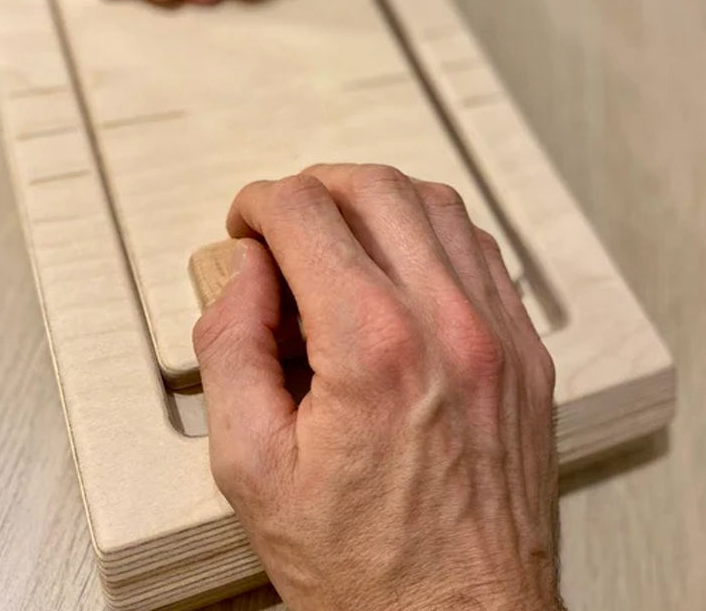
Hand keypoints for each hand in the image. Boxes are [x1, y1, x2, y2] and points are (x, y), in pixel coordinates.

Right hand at [193, 164, 562, 610]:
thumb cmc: (367, 566)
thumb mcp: (250, 466)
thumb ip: (230, 347)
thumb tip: (246, 274)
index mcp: (373, 348)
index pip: (305, 213)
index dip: (259, 204)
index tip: (247, 223)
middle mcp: (447, 325)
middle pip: (373, 187)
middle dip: (312, 187)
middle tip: (284, 223)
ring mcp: (498, 333)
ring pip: (434, 203)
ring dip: (373, 201)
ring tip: (337, 237)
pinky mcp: (524, 351)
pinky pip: (480, 248)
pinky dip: (429, 231)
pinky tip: (399, 262)